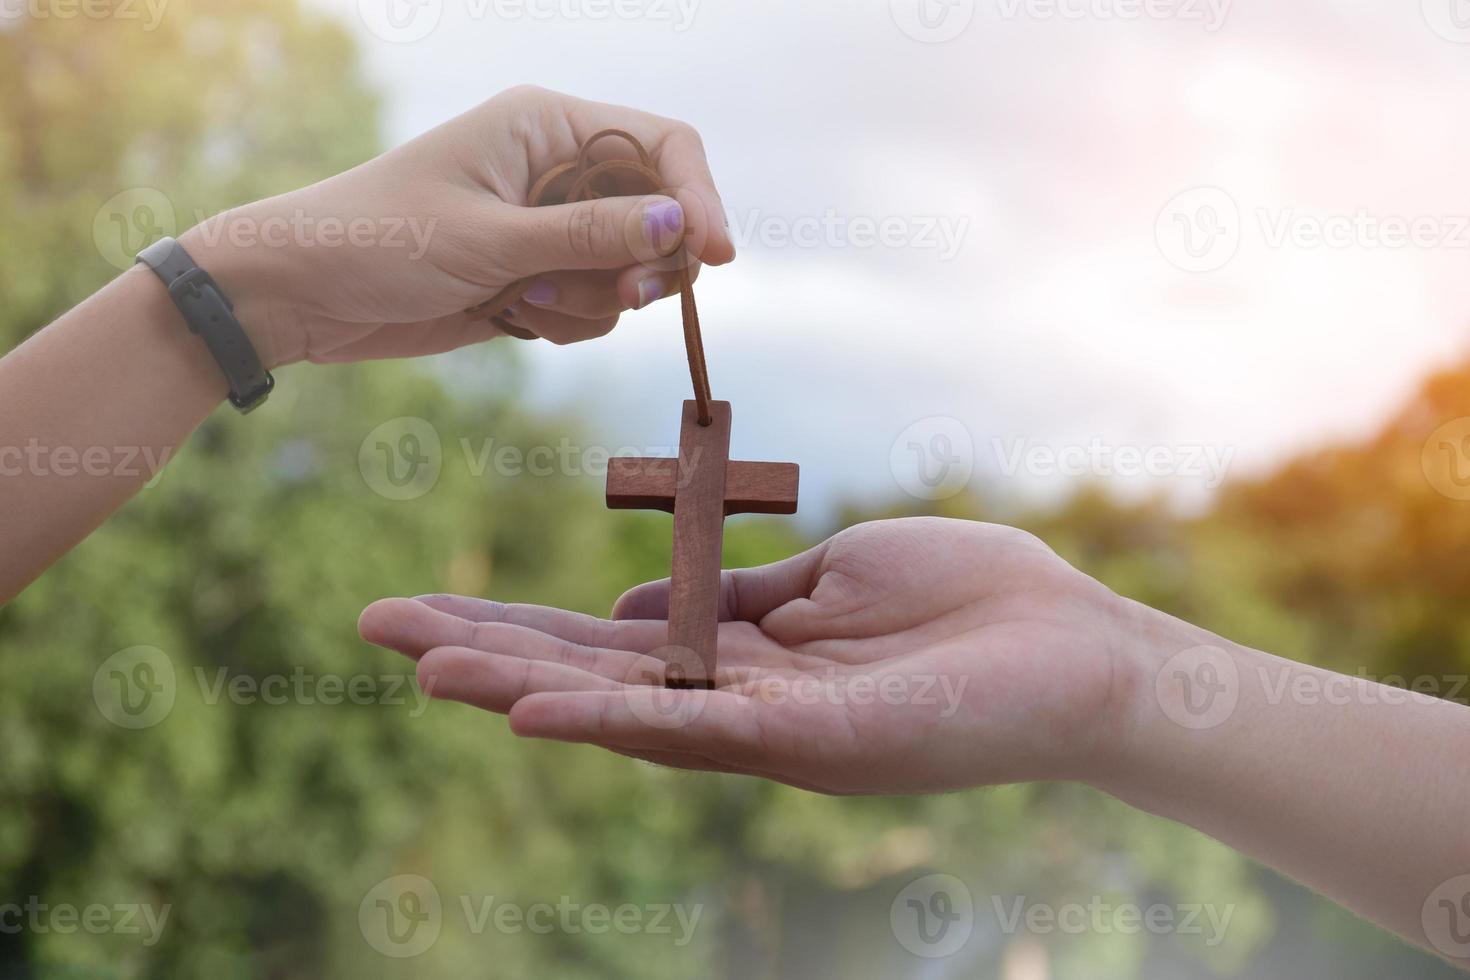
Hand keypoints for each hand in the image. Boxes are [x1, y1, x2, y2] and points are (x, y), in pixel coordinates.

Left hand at [180, 85, 733, 366]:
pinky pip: (596, 306)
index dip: (699, 196)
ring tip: (522, 302)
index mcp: (546, 126)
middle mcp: (557, 169)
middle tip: (624, 297)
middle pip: (660, 212)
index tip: (717, 255)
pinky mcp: (537, 275)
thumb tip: (681, 226)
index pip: (663, 145)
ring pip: (630, 270)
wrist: (303, 296)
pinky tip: (512, 318)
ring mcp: (549, 226)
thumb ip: (590, 235)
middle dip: (646, 262)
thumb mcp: (490, 239)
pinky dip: (568, 321)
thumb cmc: (379, 242)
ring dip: (593, 300)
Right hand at [358, 517, 1165, 794]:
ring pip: (622, 706)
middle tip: (373, 625)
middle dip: (483, 649)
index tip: (427, 603)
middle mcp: (736, 698)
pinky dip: (613, 718)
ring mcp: (768, 726)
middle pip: (589, 671)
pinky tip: (537, 708)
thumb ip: (736, 588)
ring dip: (519, 687)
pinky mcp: (812, 740)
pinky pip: (696, 730)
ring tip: (421, 665)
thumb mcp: (833, 571)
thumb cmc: (970, 599)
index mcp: (740, 650)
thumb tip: (638, 598)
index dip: (514, 622)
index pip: (604, 635)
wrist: (1080, 649)